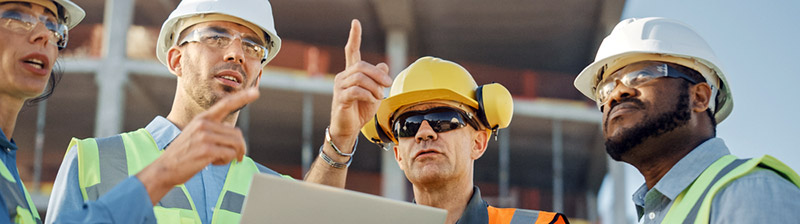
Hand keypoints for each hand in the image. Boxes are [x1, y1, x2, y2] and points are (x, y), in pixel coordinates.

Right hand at [136, 88, 258, 204]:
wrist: (165, 169)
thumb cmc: (184, 154)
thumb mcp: (196, 135)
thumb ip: (213, 131)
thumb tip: (236, 137)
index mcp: (202, 118)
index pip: (226, 104)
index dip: (242, 97)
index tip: (256, 92)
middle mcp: (204, 124)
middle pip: (237, 134)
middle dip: (238, 148)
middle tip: (230, 157)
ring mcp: (205, 136)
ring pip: (236, 144)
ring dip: (231, 155)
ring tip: (217, 159)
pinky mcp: (207, 149)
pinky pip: (230, 154)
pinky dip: (226, 161)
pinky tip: (213, 163)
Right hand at [329, 19, 392, 151]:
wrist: (349, 129)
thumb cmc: (360, 110)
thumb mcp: (374, 93)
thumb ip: (378, 79)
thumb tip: (384, 66)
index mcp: (351, 73)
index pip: (351, 51)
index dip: (355, 37)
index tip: (356, 22)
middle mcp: (343, 77)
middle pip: (361, 66)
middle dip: (377, 74)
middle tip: (388, 85)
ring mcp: (339, 87)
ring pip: (360, 78)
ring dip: (374, 87)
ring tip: (380, 96)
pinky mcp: (340, 98)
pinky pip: (356, 91)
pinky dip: (368, 95)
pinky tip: (372, 100)